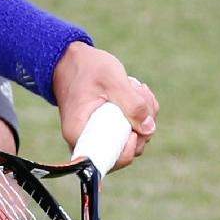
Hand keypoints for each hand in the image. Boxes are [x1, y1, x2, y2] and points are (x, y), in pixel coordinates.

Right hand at [50, 42, 156, 170]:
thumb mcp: (112, 79)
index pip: (109, 160)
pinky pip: (129, 130)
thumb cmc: (86, 68)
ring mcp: (98, 136)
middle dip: (143, 126)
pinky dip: (140, 114)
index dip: (130, 148)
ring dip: (144, 116)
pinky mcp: (107, 129)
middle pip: (126, 151)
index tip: (136, 126)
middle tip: (141, 96)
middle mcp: (87, 141)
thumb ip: (133, 103)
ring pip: (132, 139)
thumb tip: (149, 129)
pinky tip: (137, 93)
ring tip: (137, 89)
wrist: (70, 60)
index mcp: (80, 134)